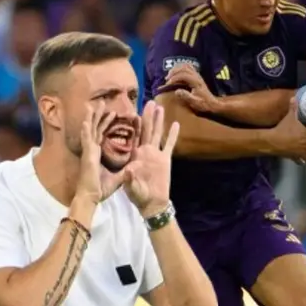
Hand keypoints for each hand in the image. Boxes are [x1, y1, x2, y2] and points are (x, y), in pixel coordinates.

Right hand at [77, 101, 127, 204]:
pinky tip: (87, 121)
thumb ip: (127, 170)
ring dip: (92, 117)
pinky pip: (87, 141)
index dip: (109, 123)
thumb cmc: (102, 188)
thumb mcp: (119, 177)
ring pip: (91, 130)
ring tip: (94, 105)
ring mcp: (90, 151)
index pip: (106, 133)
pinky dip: (86, 131)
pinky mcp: (87, 156)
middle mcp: (94, 149)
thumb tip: (136, 164)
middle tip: (101, 102)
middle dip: (99, 115)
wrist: (91, 197)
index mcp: (101, 153)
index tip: (114, 113)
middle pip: (98, 128)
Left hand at [122, 101, 179, 215]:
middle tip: (149, 102)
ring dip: (159, 121)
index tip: (134, 111)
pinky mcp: (165, 160)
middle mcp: (145, 151)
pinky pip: (169, 145)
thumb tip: (129, 170)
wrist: (151, 203)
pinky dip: (173, 134)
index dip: (134, 124)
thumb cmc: (138, 195)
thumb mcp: (130, 187)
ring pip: (158, 134)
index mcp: (135, 155)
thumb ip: (129, 179)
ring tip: (161, 107)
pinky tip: (175, 124)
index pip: (134, 136)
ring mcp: (156, 155)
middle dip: (148, 116)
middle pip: (147, 130)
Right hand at [167, 64, 219, 113]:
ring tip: (169, 76)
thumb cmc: (203, 104)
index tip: (168, 84)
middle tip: (167, 79)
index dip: (175, 78)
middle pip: (184, 68)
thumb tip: (176, 91)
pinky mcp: (196, 76)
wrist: (212, 103)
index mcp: (196, 82)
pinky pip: (188, 67)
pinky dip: (180, 68)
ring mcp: (197, 75)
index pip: (183, 75)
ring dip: (176, 69)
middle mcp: (197, 76)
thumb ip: (186, 96)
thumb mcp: (195, 102)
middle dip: (174, 72)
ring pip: (185, 66)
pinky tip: (175, 73)